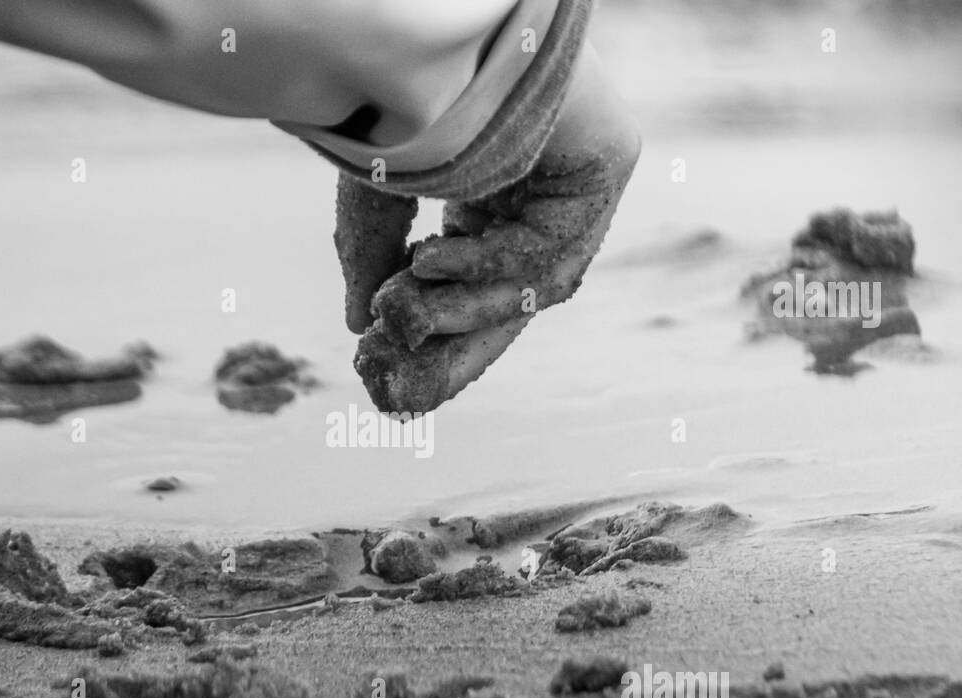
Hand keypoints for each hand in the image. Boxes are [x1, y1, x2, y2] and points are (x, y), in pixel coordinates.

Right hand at [339, 45, 640, 412]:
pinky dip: (486, 266)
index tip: (384, 382)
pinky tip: (429, 263)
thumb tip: (359, 329)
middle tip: (398, 396)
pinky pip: (549, 248)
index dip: (431, 341)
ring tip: (400, 314)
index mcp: (491, 191)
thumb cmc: (396, 87)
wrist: (425, 18)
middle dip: (451, 351)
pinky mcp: (602, 164)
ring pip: (531, 285)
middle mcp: (540, 191)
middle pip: (508, 302)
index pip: (473, 286)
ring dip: (462, 311)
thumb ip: (375, 257)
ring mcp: (577, 180)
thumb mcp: (374, 190)